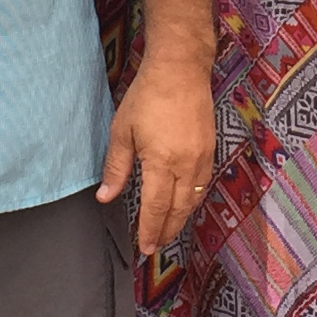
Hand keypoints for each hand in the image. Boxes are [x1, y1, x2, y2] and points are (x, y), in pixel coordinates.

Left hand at [100, 53, 216, 254]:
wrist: (180, 69)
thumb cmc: (147, 96)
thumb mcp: (122, 131)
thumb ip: (116, 167)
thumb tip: (105, 197)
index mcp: (162, 162)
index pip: (155, 207)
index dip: (149, 230)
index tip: (144, 247)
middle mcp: (186, 164)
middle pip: (178, 209)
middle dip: (166, 230)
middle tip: (155, 246)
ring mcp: (202, 157)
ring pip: (193, 199)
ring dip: (181, 218)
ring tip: (168, 231)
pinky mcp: (210, 148)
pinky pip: (202, 183)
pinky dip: (192, 199)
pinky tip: (184, 203)